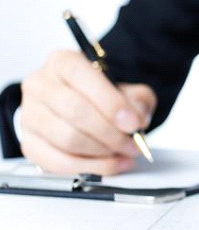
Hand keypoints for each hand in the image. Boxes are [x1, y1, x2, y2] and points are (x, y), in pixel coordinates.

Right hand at [19, 50, 156, 174]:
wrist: (86, 107)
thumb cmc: (103, 96)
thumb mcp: (128, 88)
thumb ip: (138, 99)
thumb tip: (136, 119)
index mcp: (63, 62)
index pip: (82, 77)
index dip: (111, 103)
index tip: (133, 124)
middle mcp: (40, 85)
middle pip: (75, 112)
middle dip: (110, 133)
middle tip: (132, 144)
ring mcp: (30, 115)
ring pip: (67, 139)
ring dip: (102, 153)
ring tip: (124, 153)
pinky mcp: (29, 143)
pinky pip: (57, 162)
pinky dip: (89, 167)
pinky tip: (110, 164)